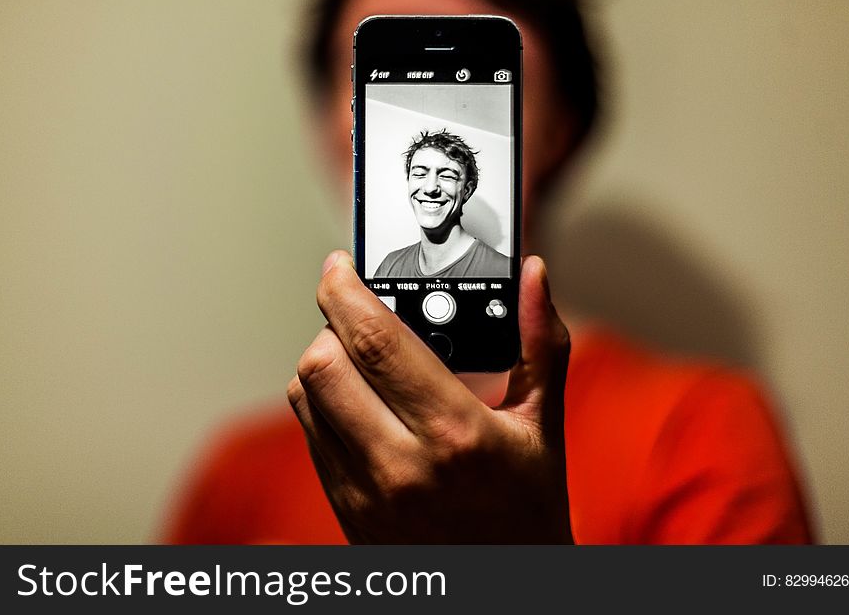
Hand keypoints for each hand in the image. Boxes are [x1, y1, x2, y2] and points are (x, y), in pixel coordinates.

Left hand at [287, 251, 572, 542]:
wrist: (504, 588)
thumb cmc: (529, 508)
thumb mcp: (544, 424)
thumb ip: (540, 343)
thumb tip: (532, 275)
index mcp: (455, 432)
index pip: (374, 342)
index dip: (346, 290)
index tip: (342, 266)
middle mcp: (400, 464)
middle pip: (322, 364)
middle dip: (332, 324)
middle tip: (359, 314)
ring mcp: (365, 491)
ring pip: (304, 397)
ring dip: (324, 363)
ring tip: (363, 359)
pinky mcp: (346, 509)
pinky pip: (310, 435)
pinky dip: (322, 403)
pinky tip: (361, 402)